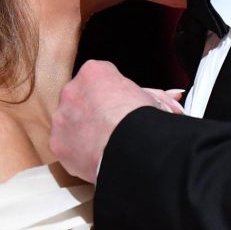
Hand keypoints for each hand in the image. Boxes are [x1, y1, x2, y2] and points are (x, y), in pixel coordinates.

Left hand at [50, 61, 182, 181]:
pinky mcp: (57, 142)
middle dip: (94, 114)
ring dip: (84, 133)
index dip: (112, 97)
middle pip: (81, 101)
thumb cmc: (143, 119)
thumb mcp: (153, 99)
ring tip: (105, 145)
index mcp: (94, 72)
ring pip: (70, 124)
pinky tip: (95, 157)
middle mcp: (71, 89)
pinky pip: (65, 147)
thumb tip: (174, 97)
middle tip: (112, 128)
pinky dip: (78, 154)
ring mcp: (61, 116)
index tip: (120, 109)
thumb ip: (155, 96)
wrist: (130, 144)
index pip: (99, 81)